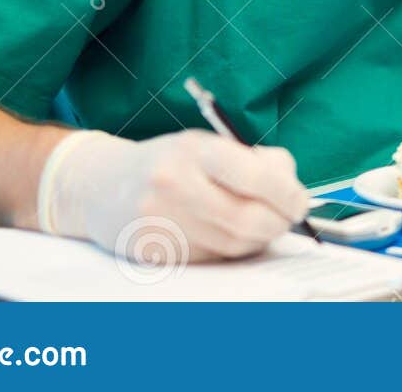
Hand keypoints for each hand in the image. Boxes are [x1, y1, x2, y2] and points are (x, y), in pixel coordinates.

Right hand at [40, 129, 308, 262]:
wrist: (101, 186)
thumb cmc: (166, 162)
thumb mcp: (206, 143)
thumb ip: (251, 159)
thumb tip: (290, 183)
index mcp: (193, 150)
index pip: (255, 176)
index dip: (287, 193)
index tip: (300, 200)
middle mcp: (174, 185)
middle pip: (247, 219)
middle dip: (279, 221)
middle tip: (289, 216)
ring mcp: (161, 221)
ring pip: (233, 244)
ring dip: (259, 237)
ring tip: (262, 222)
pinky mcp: (155, 251)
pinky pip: (211, 257)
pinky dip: (231, 248)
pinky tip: (230, 233)